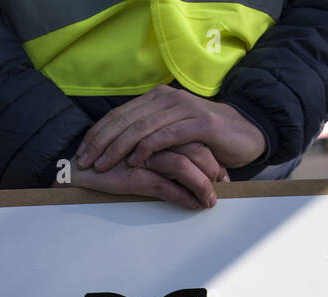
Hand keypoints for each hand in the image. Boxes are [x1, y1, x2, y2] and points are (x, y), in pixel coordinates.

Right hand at [58, 142, 228, 209]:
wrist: (76, 170)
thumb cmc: (109, 162)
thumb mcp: (141, 152)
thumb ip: (161, 151)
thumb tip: (187, 163)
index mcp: (155, 126)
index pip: (192, 135)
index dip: (211, 153)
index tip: (222, 171)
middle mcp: (152, 137)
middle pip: (194, 147)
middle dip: (214, 168)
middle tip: (225, 184)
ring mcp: (143, 156)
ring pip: (184, 166)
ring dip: (202, 185)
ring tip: (212, 201)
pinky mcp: (135, 176)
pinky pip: (166, 187)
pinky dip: (184, 197)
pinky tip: (195, 206)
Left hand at [76, 85, 265, 172]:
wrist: (246, 133)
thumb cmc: (206, 138)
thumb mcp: (172, 132)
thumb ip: (150, 133)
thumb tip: (119, 147)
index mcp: (157, 99)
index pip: (119, 114)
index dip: (97, 133)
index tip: (81, 152)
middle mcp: (167, 99)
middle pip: (124, 120)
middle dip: (101, 142)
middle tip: (85, 162)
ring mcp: (183, 109)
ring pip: (141, 127)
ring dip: (117, 148)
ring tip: (103, 166)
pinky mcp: (199, 124)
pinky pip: (165, 135)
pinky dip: (147, 149)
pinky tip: (133, 162)